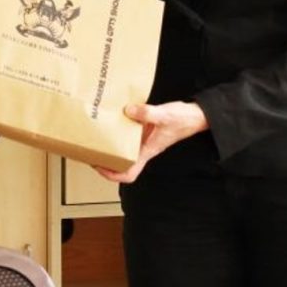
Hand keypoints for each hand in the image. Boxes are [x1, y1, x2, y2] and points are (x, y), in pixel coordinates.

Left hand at [93, 102, 208, 183]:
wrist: (194, 115)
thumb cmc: (183, 120)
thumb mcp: (164, 115)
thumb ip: (146, 113)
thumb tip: (128, 111)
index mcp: (148, 151)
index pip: (129, 173)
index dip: (112, 175)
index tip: (99, 167)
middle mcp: (144, 148)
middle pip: (122, 164)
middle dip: (105, 161)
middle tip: (91, 152)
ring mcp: (144, 140)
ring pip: (124, 150)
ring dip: (110, 146)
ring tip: (96, 138)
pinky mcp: (144, 130)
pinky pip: (128, 135)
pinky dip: (119, 131)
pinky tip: (113, 119)